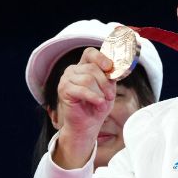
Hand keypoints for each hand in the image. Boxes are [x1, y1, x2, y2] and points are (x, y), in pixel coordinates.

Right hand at [51, 48, 116, 168]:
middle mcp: (73, 70)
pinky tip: (98, 103)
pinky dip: (93, 97)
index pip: (90, 53)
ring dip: (100, 92)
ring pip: (88, 79)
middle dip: (105, 83)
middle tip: (110, 96)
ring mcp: (66, 79)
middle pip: (92, 68)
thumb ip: (110, 77)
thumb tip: (114, 68)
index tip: (110, 67)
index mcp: (84, 66)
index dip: (101, 58)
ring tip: (103, 102)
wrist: (87, 124)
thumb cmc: (98, 104)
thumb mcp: (109, 88)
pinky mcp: (63, 90)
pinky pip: (81, 90)